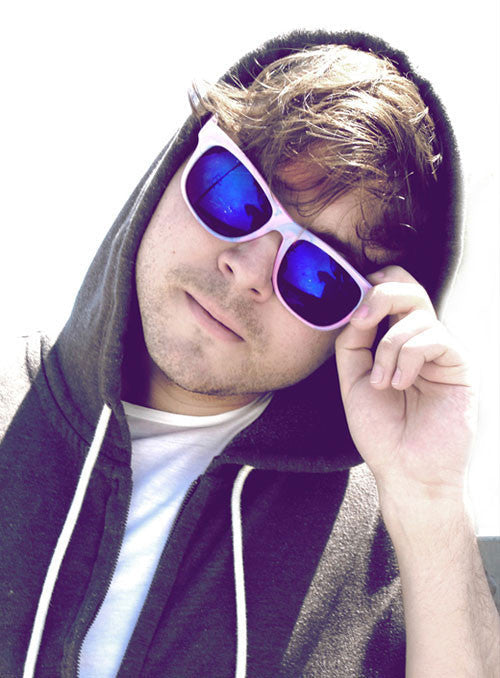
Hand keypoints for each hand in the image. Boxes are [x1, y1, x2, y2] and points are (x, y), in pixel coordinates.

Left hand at [335, 266, 476, 502]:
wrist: (406, 470)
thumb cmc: (381, 431)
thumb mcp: (353, 380)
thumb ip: (352, 343)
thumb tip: (355, 308)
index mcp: (397, 341)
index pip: (394, 292)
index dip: (374, 285)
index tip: (352, 306)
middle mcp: (421, 341)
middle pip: (409, 288)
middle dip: (380, 296)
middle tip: (361, 321)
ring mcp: (442, 351)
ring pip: (417, 314)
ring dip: (388, 347)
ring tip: (383, 383)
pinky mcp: (459, 364)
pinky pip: (433, 337)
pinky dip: (408, 358)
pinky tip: (401, 384)